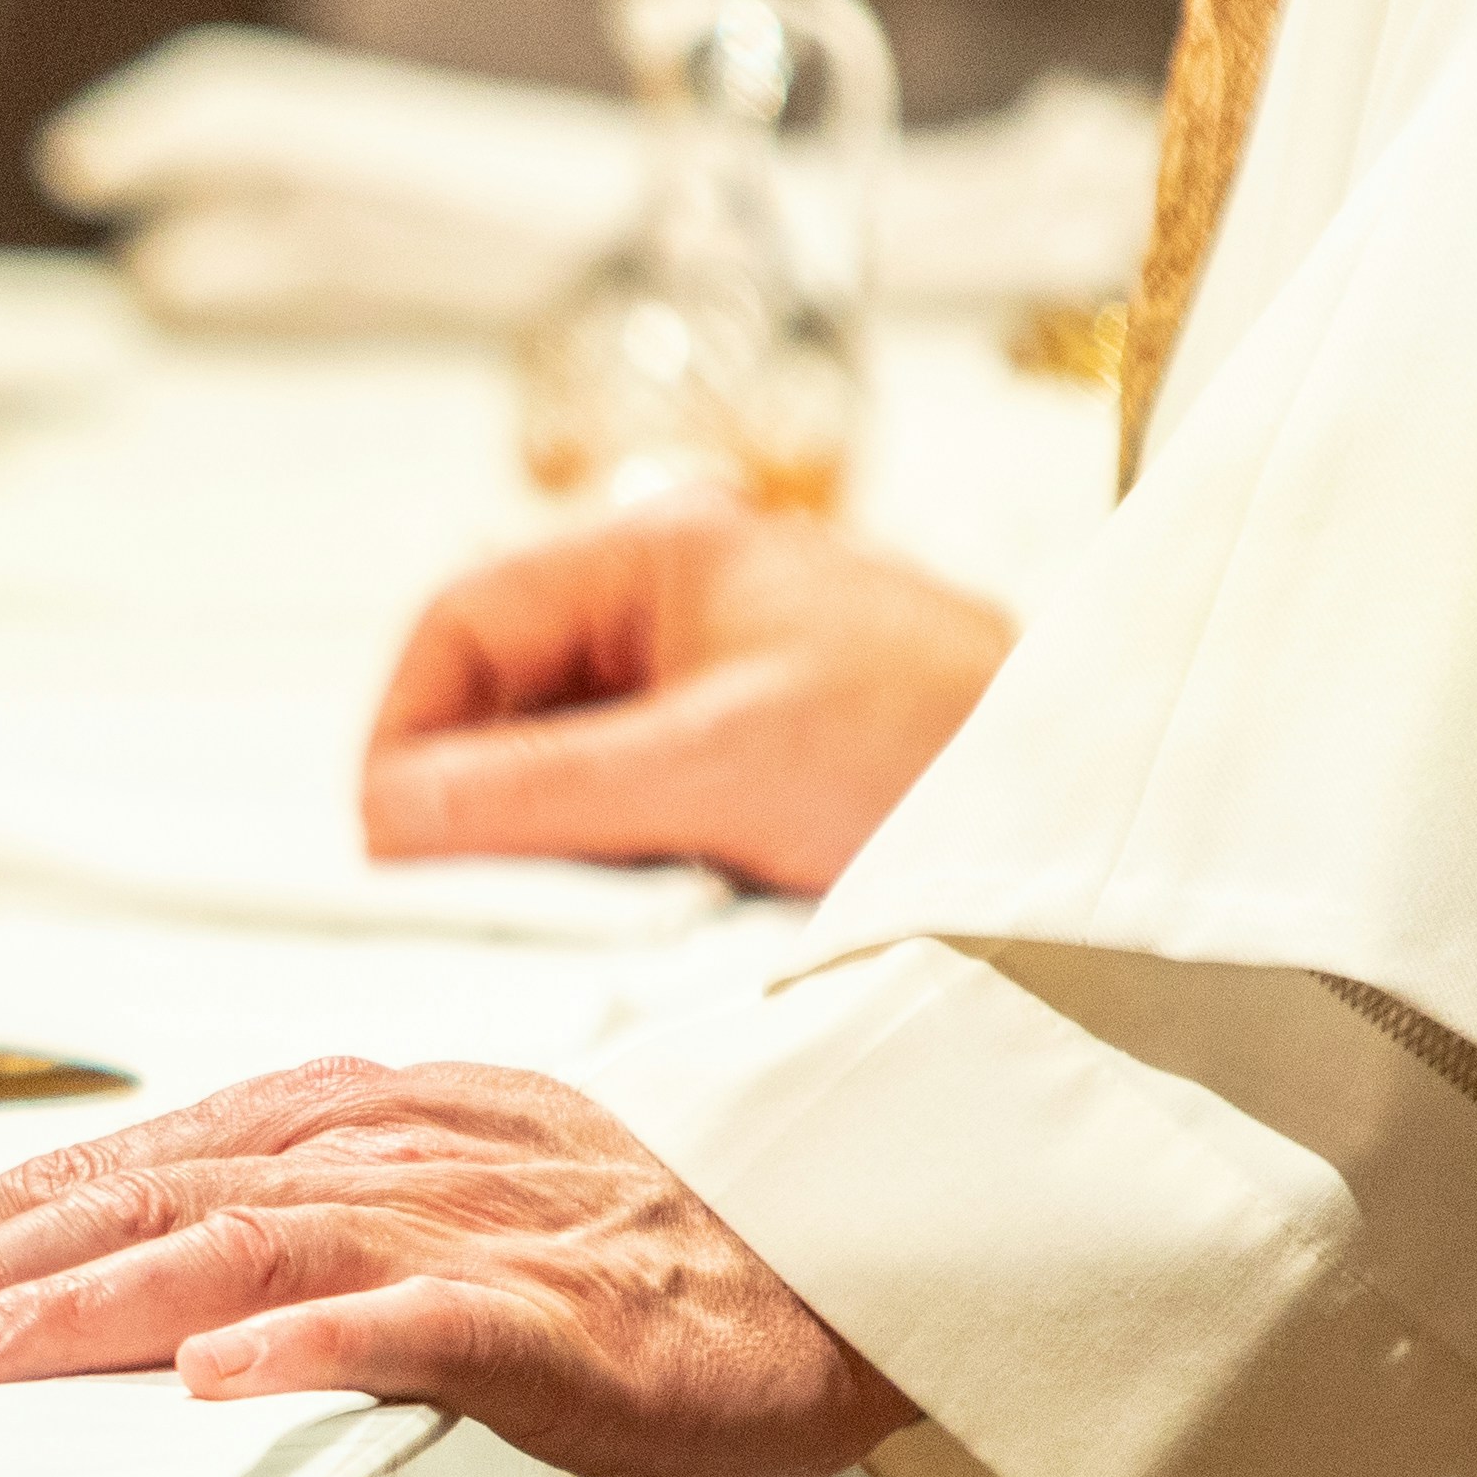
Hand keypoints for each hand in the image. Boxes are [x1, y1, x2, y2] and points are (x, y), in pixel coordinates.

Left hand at [0, 1057, 914, 1476]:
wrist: (851, 1251)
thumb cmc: (632, 1252)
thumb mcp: (420, 1211)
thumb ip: (275, 1228)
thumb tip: (115, 1292)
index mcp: (338, 1126)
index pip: (107, 1175)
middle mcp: (379, 1152)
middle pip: (132, 1200)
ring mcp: (467, 1227)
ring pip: (240, 1249)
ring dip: (82, 1303)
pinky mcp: (560, 1315)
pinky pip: (423, 1322)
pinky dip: (313, 1345)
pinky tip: (218, 1379)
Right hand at [358, 497, 1013, 896]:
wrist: (1089, 801)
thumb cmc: (935, 740)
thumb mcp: (721, 762)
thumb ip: (546, 787)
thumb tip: (387, 817)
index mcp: (656, 556)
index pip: (464, 625)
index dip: (406, 728)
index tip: (388, 836)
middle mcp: (665, 614)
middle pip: (495, 699)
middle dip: (463, 794)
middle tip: (447, 893)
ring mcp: (698, 695)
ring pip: (549, 768)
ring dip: (532, 842)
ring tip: (538, 915)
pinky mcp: (730, 776)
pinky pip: (614, 818)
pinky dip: (593, 870)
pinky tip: (608, 920)